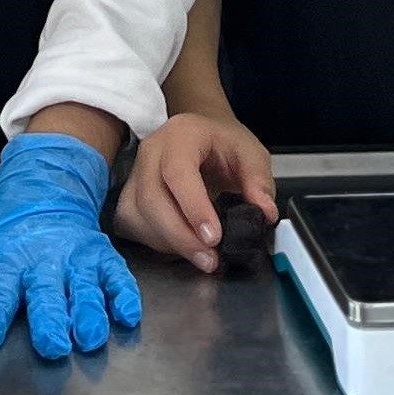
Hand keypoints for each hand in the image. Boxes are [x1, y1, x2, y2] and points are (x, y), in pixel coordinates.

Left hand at [0, 134, 140, 359]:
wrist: (48, 192)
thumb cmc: (8, 231)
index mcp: (8, 260)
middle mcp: (44, 261)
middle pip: (45, 293)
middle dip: (49, 320)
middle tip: (51, 345)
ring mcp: (76, 259)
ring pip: (83, 288)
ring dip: (88, 312)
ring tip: (89, 337)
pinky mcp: (102, 257)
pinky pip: (117, 276)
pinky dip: (124, 294)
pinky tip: (126, 314)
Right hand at [113, 111, 274, 273]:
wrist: (203, 136)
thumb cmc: (223, 143)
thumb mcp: (251, 153)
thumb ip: (259, 181)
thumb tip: (264, 212)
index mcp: (181, 135)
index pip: (178, 172)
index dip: (193, 208)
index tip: (214, 237)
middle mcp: (152, 152)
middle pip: (152, 198)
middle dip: (181, 237)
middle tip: (210, 259)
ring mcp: (136, 173)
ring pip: (138, 215)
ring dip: (169, 243)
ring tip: (202, 256)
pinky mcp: (130, 194)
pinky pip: (133, 224)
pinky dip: (156, 242)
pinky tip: (181, 246)